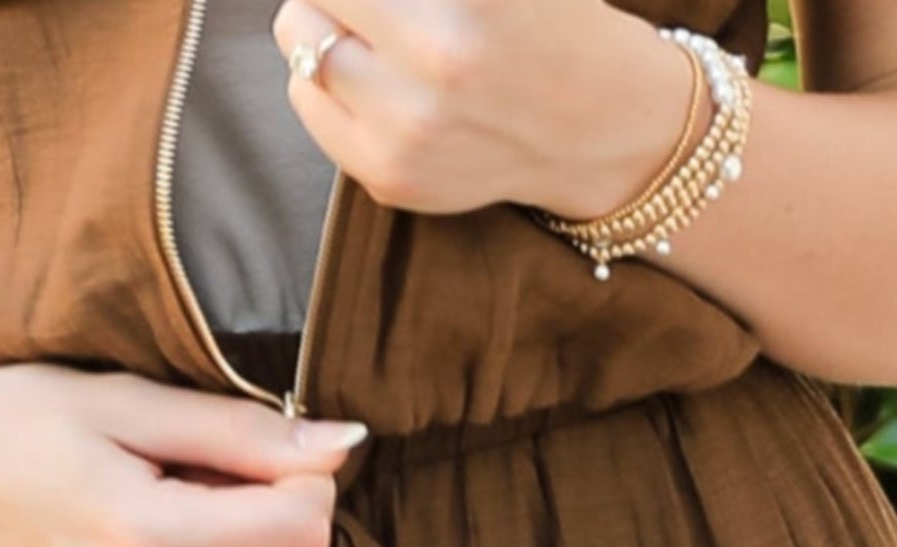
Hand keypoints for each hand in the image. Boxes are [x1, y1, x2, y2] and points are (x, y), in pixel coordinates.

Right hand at [0, 362, 366, 546]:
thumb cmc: (9, 419)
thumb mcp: (125, 401)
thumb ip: (240, 430)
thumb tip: (343, 444)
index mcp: (148, 541)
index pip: (305, 530)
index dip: (302, 479)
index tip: (259, 446)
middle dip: (278, 525)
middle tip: (211, 476)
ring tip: (184, 522)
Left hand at [269, 0, 696, 221]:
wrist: (595, 123)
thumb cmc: (547, 19)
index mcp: (462, 10)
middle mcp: (430, 75)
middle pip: (306, 9)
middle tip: (377, 6)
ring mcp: (405, 138)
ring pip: (301, 56)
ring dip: (325, 34)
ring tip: (378, 36)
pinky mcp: (390, 179)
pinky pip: (313, 110)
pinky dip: (328, 85)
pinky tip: (379, 78)